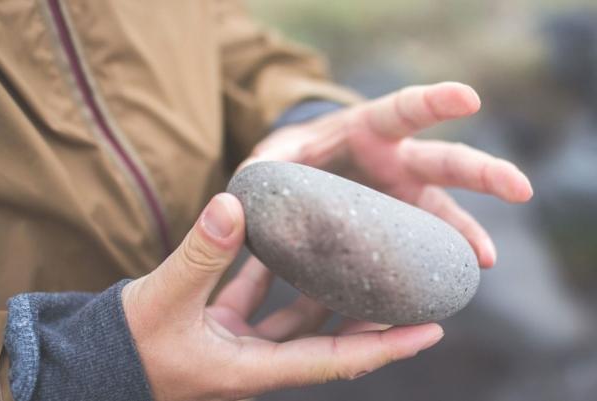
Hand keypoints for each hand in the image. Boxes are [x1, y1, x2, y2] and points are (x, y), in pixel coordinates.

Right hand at [122, 193, 443, 400]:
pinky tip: (280, 242)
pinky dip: (272, 274)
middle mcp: (257, 361)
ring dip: (322, 288)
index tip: (432, 329)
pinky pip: (260, 299)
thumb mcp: (162, 300)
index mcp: (254, 369)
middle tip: (401, 281)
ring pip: (296, 316)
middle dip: (366, 313)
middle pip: (328, 337)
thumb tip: (233, 205)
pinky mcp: (222, 328)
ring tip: (350, 254)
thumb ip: (199, 254)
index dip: (387, 346)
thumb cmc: (126, 348)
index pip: (337, 359)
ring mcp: (241, 346)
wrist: (89, 367)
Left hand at [248, 82, 533, 267]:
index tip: (469, 97)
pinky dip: (434, 264)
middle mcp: (396, 162)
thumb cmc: (295, 157)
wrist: (305, 176)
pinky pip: (423, 247)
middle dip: (482, 172)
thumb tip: (244, 188)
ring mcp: (403, 197)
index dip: (436, 103)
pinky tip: (444, 287)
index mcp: (368, 130)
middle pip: (445, 162)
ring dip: (467, 234)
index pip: (405, 109)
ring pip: (444, 212)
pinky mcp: (398, 227)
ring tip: (484, 261)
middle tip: (521, 188)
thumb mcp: (276, 155)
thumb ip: (265, 166)